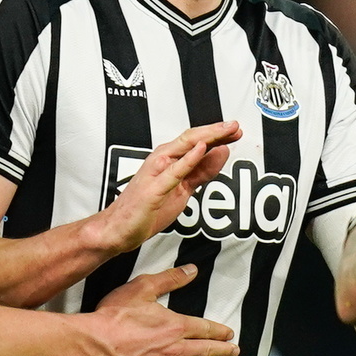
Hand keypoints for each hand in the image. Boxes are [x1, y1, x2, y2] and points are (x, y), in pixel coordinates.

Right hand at [86, 121, 242, 254]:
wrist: (118, 229)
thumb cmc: (147, 208)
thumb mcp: (183, 190)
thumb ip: (201, 172)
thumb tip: (221, 153)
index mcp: (169, 160)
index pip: (196, 141)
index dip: (218, 134)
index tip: (236, 130)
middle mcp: (162, 160)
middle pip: (192, 139)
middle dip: (216, 131)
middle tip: (235, 126)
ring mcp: (156, 172)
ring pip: (184, 148)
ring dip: (206, 138)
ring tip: (224, 131)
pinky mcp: (153, 188)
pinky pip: (173, 171)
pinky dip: (188, 159)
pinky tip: (200, 149)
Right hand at [87, 265, 239, 355]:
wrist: (94, 342)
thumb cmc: (116, 315)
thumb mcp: (143, 288)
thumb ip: (170, 279)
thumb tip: (192, 270)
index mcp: (176, 326)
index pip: (205, 329)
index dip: (220, 331)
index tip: (230, 334)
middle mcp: (175, 349)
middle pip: (206, 350)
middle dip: (223, 351)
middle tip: (235, 352)